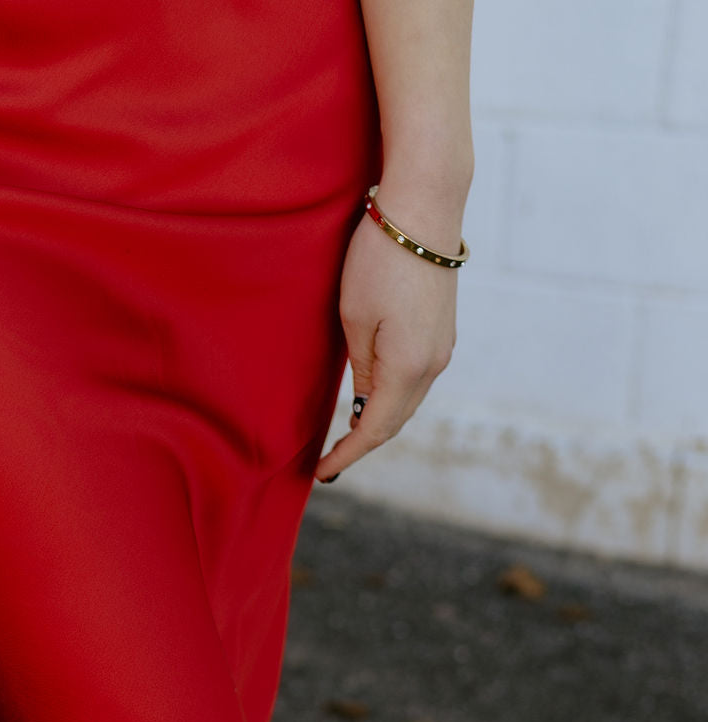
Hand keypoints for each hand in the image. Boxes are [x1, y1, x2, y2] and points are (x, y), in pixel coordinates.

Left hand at [315, 191, 460, 481]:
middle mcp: (433, 364)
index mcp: (408, 367)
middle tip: (331, 461)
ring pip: (408, 401)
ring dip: (379, 421)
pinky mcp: (442, 331)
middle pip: (395, 421)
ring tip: (348, 435)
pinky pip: (415, 379)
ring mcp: (442, 348)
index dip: (346, 455)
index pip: (374, 429)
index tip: (322, 473)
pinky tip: (373, 398)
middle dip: (362, 444)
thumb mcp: (355, 318)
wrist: (426, 206)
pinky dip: (393, 397)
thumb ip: (362, 368)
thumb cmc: (380, 258)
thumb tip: (366, 400)